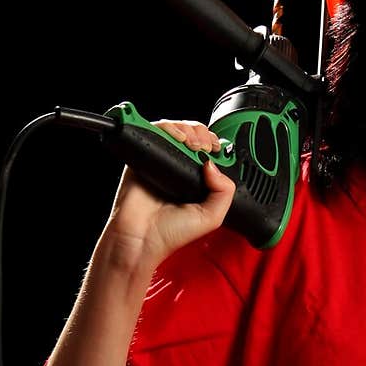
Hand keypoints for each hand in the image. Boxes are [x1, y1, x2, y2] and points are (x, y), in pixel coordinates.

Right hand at [105, 119, 235, 268]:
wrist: (142, 238)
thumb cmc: (170, 233)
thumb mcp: (211, 217)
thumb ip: (223, 192)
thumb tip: (213, 164)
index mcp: (196, 181)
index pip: (209, 152)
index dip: (215, 144)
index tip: (217, 148)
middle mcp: (179, 169)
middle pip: (194, 135)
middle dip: (203, 134)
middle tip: (204, 146)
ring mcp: (162, 161)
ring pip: (177, 130)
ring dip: (188, 129)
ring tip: (192, 144)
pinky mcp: (144, 156)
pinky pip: (155, 132)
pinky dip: (168, 127)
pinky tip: (178, 139)